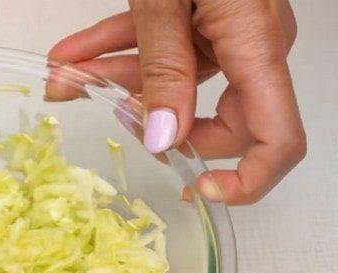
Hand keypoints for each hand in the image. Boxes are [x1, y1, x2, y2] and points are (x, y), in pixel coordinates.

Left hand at [47, 0, 305, 204]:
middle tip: (102, 112)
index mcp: (257, 48)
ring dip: (113, 78)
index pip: (277, 140)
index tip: (197, 190)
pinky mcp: (201, 17)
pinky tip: (72, 53)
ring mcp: (226, 33)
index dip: (245, 180)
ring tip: (60, 75)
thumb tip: (162, 137)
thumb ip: (165, 68)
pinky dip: (117, 48)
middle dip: (148, 120)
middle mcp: (250, 47)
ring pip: (173, 80)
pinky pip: (163, 47)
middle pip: (212, 119)